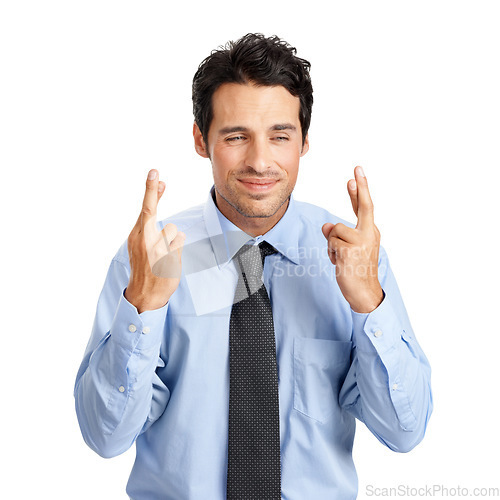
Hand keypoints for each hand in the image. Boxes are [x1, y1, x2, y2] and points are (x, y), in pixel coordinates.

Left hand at [124, 169, 185, 312]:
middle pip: (151, 211)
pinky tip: (165, 254)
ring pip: (159, 227)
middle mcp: (140, 237)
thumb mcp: (172, 262)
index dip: (152, 189)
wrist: (144, 299)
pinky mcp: (139, 247)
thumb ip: (174, 243)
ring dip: (167, 236)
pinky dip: (163, 240)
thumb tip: (177, 234)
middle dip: (157, 197)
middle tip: (162, 181)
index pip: (149, 207)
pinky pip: (155, 235)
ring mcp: (138, 242)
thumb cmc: (159, 282)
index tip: (154, 172)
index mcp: (146, 239)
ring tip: (166, 256)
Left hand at [322, 166, 383, 312]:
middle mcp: (369, 234)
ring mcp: (361, 242)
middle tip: (356, 170)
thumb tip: (326, 225)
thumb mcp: (347, 249)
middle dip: (360, 188)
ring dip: (332, 245)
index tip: (356, 173)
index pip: (364, 208)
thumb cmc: (356, 270)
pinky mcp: (349, 251)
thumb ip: (339, 234)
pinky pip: (331, 243)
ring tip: (341, 258)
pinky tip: (339, 263)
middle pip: (364, 206)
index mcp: (370, 232)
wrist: (364, 293)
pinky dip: (331, 253)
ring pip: (334, 230)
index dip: (360, 190)